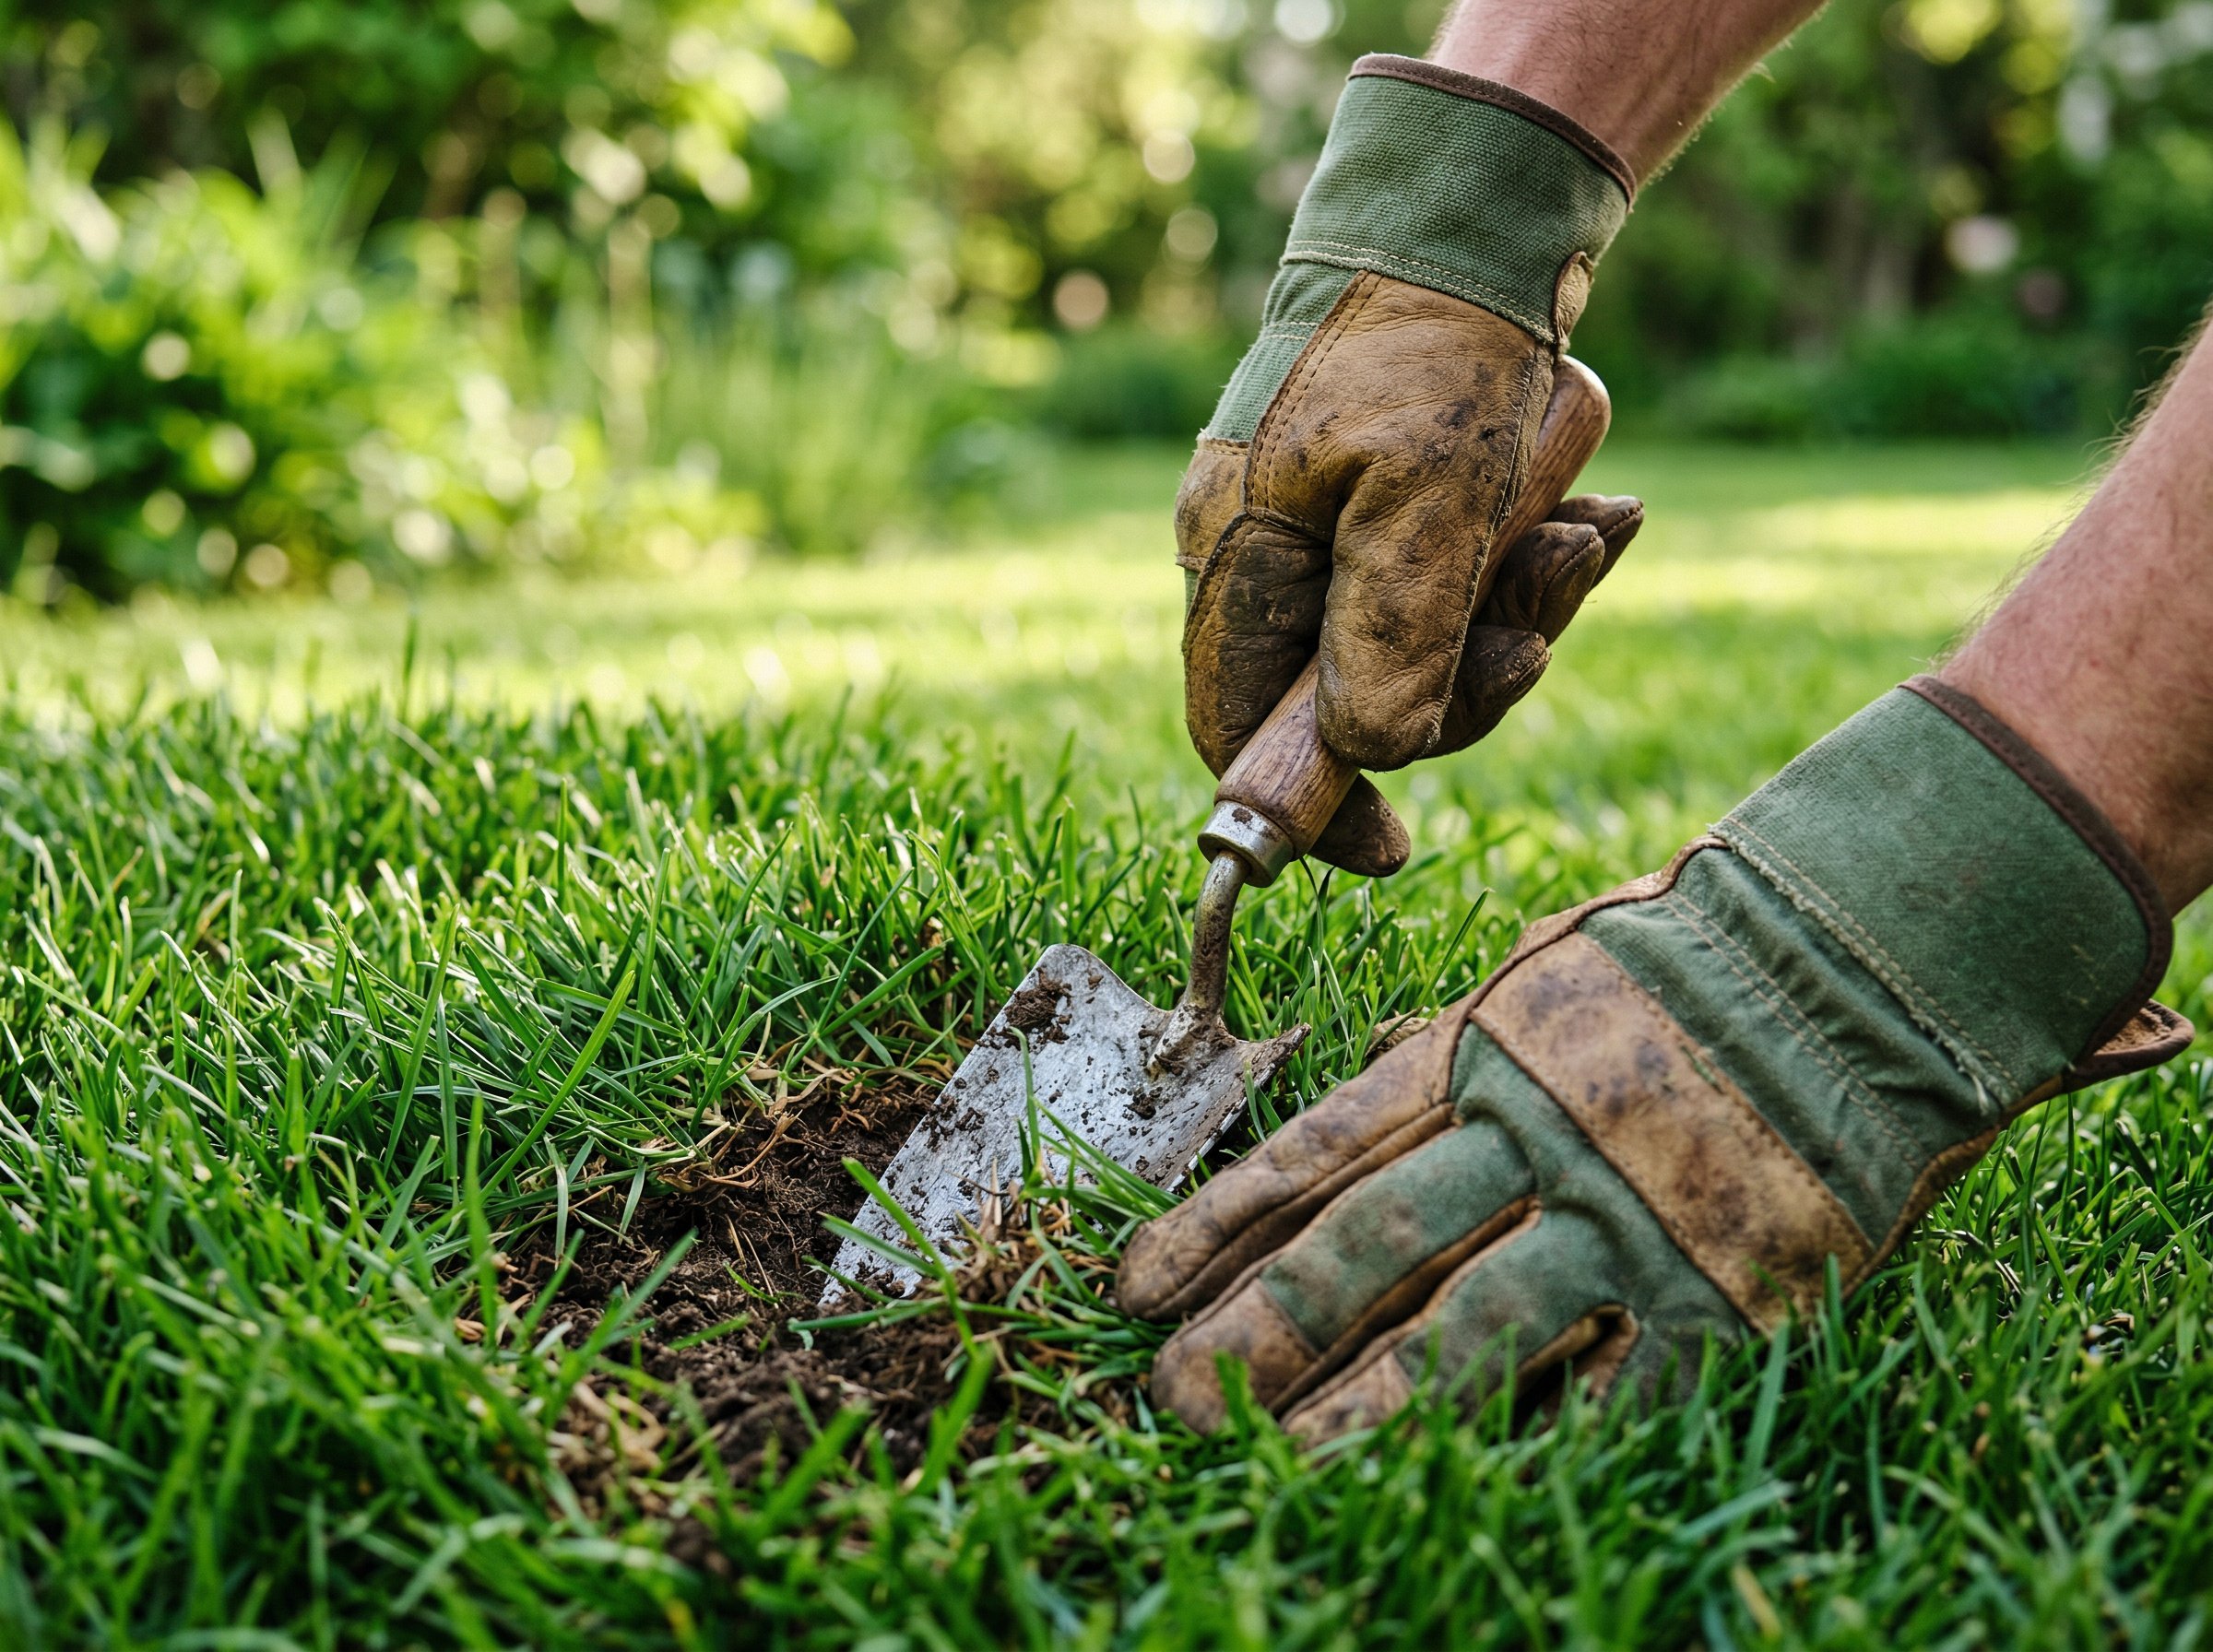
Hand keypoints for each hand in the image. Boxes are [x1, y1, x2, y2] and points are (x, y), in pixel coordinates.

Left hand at [1121, 679, 2189, 1439]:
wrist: (1861, 959)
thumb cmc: (1680, 967)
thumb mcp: (1537, 979)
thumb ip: (1442, 1051)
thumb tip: (1343, 1091)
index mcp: (1479, 1053)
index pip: (1319, 1151)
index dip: (1219, 1225)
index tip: (1136, 1288)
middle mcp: (1537, 1134)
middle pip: (1370, 1247)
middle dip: (1258, 1330)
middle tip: (1167, 1398)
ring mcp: (1632, 1216)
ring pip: (1470, 1331)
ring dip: (1359, 1407)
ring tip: (1266, 1459)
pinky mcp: (1725, 1293)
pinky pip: (1616, 1392)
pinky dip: (1533, 1446)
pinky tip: (1448, 1494)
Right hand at [1177, 56, 1639, 876]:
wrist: (1478, 212)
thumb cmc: (1439, 349)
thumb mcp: (1426, 506)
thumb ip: (1390, 643)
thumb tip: (1370, 760)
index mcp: (1239, 556)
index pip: (1237, 730)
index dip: (1307, 803)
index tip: (1395, 848)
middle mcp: (1269, 550)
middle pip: (1356, 692)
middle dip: (1469, 672)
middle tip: (1548, 614)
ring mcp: (1329, 523)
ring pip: (1424, 635)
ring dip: (1523, 605)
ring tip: (1594, 531)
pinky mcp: (1391, 496)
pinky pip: (1459, 573)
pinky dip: (1531, 560)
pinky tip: (1598, 514)